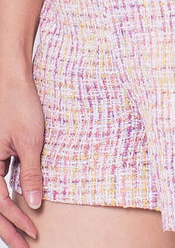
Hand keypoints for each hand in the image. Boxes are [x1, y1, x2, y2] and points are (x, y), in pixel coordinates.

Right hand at [0, 68, 43, 246]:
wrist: (15, 81)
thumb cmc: (21, 108)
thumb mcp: (30, 143)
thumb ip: (30, 174)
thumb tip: (33, 204)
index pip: (0, 203)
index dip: (16, 221)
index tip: (31, 234)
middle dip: (8, 226)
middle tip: (23, 245)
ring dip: (9, 212)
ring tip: (22, 229)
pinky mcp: (1, 151)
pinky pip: (2, 178)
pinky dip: (11, 193)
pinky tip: (22, 202)